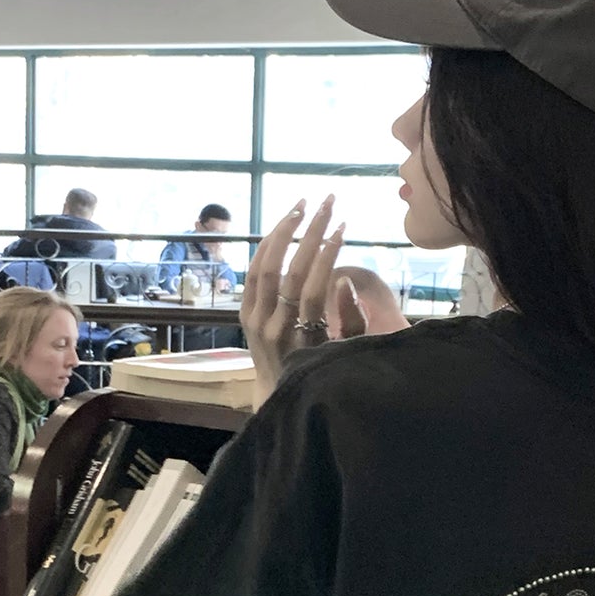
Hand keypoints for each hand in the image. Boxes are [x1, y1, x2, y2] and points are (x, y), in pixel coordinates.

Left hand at [241, 196, 345, 400]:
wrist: (277, 392)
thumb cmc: (320, 370)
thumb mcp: (343, 353)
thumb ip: (351, 322)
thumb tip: (343, 281)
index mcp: (302, 338)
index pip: (313, 287)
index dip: (328, 254)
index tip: (342, 227)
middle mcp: (274, 327)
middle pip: (289, 270)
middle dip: (310, 231)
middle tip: (327, 202)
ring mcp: (254, 320)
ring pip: (264, 266)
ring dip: (283, 231)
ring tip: (302, 206)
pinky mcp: (243, 314)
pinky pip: (252, 273)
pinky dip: (265, 248)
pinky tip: (281, 227)